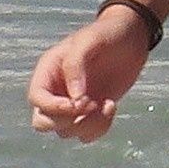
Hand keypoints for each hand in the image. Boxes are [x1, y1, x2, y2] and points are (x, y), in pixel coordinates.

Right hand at [26, 11, 150, 142]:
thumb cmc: (106, 33)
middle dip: (67, 121)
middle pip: (43, 122)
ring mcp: (72, 104)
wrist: (131, 37)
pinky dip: (100, 127)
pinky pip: (86, 134)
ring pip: (66, 131)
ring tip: (107, 104)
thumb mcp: (88, 41)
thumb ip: (75, 66)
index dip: (53, 107)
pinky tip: (111, 106)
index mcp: (48, 71)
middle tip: (91, 105)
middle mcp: (55, 90)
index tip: (79, 103)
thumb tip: (75, 99)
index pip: (37, 98)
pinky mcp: (90, 112)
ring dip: (88, 125)